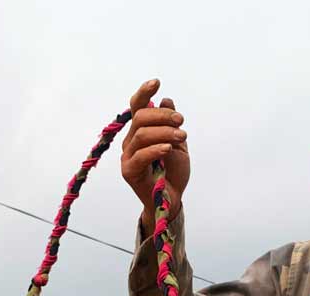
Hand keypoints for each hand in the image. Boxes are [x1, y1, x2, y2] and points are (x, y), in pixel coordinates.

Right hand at [120, 78, 189, 234]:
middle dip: (162, 115)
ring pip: (141, 134)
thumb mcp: (178, 144)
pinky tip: (168, 148)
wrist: (172, 199)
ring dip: (164, 132)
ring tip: (181, 137)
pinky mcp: (129, 171)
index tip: (157, 83)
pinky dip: (156, 149)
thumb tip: (166, 100)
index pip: (137, 106)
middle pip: (141, 117)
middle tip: (181, 121)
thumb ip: (171, 124)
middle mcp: (131, 140)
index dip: (144, 92)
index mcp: (142, 131)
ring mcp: (128, 155)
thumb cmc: (173, 172)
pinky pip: (140, 155)